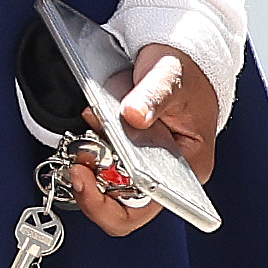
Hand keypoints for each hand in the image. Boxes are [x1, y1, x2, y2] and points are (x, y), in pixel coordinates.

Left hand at [70, 42, 220, 230]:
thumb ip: (153, 95)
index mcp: (189, 168)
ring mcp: (146, 164)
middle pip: (121, 205)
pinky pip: (103, 164)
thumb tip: (135, 115)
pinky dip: (90, 149)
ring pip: (107, 187)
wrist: (181, 59)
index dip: (111, 206)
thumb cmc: (186, 73)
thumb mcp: (170, 76)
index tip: (90, 179)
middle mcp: (168, 174)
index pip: (147, 208)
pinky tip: (90, 128)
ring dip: (90, 166)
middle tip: (78, 164)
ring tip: (85, 140)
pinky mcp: (128, 152)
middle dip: (93, 187)